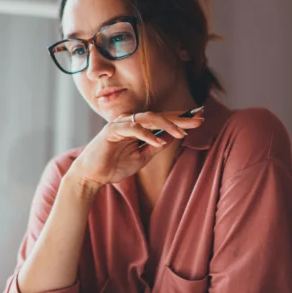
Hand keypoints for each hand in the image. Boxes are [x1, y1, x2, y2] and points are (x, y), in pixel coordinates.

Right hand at [67, 110, 204, 189]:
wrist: (92, 176)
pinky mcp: (112, 131)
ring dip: (167, 125)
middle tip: (199, 120)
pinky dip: (147, 135)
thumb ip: (156, 146)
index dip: (181, 119)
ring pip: (148, 118)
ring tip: (182, 133)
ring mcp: (121, 124)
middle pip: (159, 116)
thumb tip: (174, 137)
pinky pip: (133, 129)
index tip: (199, 118)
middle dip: (180, 119)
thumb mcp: (142, 157)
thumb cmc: (114, 166)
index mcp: (138, 126)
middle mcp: (130, 121)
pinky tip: (159, 142)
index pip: (162, 119)